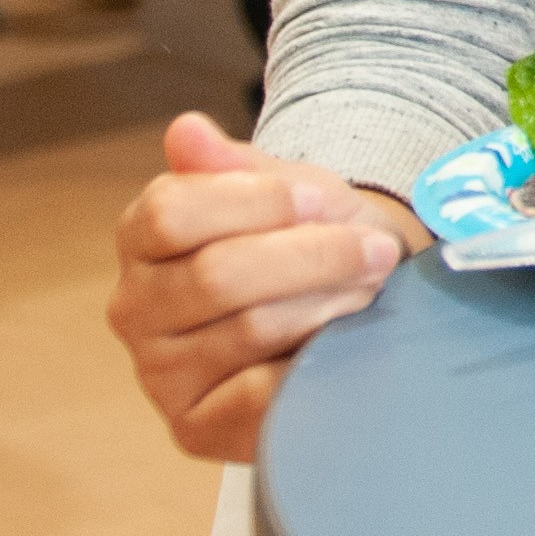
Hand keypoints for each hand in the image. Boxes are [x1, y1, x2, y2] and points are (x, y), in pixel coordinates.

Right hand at [108, 114, 426, 462]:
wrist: (348, 296)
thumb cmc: (308, 236)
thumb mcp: (286, 188)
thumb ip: (235, 163)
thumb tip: (186, 130)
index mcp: (143, 238)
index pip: (172, 213)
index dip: (260, 202)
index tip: (323, 200)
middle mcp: (136, 308)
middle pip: (217, 275)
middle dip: (315, 257)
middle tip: (378, 250)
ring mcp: (159, 372)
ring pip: (250, 329)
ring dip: (329, 302)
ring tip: (369, 288)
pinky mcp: (194, 426)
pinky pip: (257, 396)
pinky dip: (313, 363)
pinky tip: (344, 342)